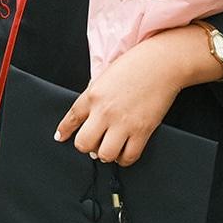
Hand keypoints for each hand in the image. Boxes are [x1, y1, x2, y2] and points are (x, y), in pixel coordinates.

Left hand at [53, 27, 209, 166]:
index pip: (72, 118)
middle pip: (83, 143)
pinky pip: (128, 157)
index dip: (64, 130)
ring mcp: (123, 123)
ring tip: (110, 147)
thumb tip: (91, 114)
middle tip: (93, 142)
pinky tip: (124, 152)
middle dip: (86, 145)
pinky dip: (124, 159)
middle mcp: (104, 111)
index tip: (60, 137)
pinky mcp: (142, 131)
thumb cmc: (135, 64)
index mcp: (93, 94)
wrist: (161, 63)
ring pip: (104, 155)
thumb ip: (96, 94)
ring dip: (106, 153)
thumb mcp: (106, 75)